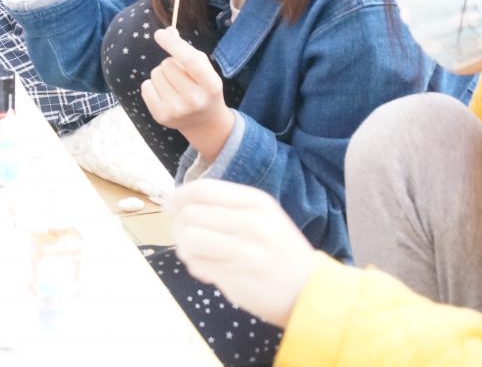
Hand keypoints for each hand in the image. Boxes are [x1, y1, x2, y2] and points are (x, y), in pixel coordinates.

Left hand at [141, 28, 235, 158]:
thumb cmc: (204, 88)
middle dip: (170, 64)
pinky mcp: (160, 116)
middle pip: (167, 65)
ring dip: (161, 74)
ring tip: (173, 85)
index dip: (172, 44)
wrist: (204, 123)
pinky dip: (152, 85)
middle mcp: (194, 99)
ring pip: (155, 74)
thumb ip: (186, 49)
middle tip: (180, 76)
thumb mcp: (204, 69)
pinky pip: (145, 86)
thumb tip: (168, 31)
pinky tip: (164, 93)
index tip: (159, 34)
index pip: (189, 60)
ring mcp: (176, 110)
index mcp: (211, 84)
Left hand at [168, 179, 315, 326]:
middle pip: (191, 213)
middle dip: (179, 225)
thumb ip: (228, 206)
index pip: (204, 189)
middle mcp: (251, 222)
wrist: (310, 292)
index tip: (171, 205)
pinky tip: (207, 271)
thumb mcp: (265, 216)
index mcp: (257, 201)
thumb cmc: (281, 252)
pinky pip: (197, 264)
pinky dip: (195, 267)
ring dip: (184, 247)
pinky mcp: (237, 275)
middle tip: (184, 236)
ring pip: (189, 238)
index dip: (179, 195)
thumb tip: (182, 201)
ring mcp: (245, 249)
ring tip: (195, 254)